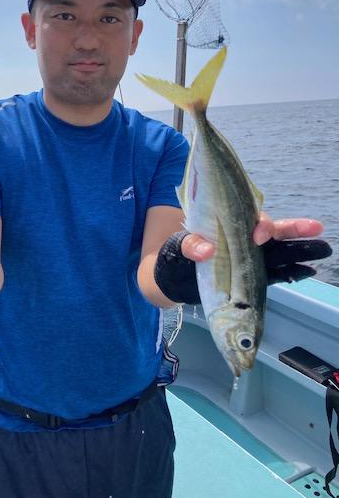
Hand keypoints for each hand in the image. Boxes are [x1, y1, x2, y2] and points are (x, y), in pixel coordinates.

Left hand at [154, 213, 331, 303]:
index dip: (260, 225)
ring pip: (279, 251)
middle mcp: (242, 240)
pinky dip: (292, 272)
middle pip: (273, 231)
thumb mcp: (176, 247)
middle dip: (294, 229)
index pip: (250, 220)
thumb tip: (206, 250)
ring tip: (324, 249)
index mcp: (228, 226)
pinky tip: (308, 271)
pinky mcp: (250, 277)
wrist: (173, 277)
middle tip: (316, 228)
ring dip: (300, 250)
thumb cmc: (176, 256)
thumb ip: (189, 246)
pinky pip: (275, 273)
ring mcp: (249, 259)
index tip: (258, 236)